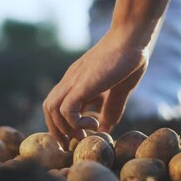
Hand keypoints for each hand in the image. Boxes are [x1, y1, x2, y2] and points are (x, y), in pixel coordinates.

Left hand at [42, 29, 148, 147]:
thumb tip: (106, 128)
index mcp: (77, 81)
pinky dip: (75, 123)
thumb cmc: (128, 59)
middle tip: (74, 143)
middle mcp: (70, 81)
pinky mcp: (81, 84)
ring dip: (65, 128)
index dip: (62, 123)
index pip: (57, 104)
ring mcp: (74, 81)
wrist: (131, 38)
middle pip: (48, 108)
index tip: (78, 136)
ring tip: (84, 135)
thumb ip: (111, 108)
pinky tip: (94, 124)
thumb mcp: (118, 90)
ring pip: (51, 109)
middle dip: (58, 130)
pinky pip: (65, 109)